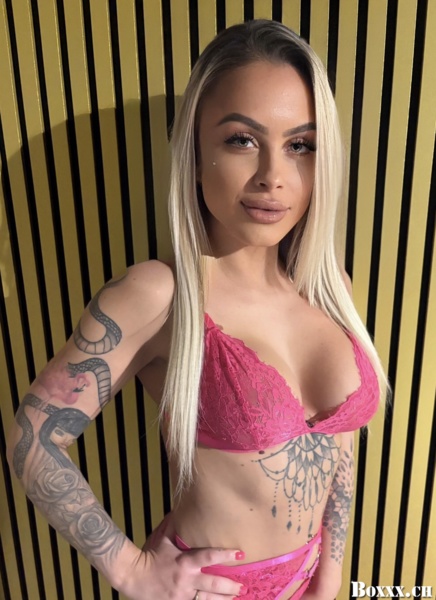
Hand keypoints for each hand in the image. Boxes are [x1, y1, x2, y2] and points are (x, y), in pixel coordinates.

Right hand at [118, 515, 245, 598]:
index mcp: (184, 561)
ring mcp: (182, 595)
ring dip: (223, 599)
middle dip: (230, 586)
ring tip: (236, 597)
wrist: (133, 577)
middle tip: (242, 586)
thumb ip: (175, 525)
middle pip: (213, 584)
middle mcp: (186, 580)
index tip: (240, 553)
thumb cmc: (151, 554)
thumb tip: (183, 507)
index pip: (209, 557)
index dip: (225, 555)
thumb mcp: (163, 537)